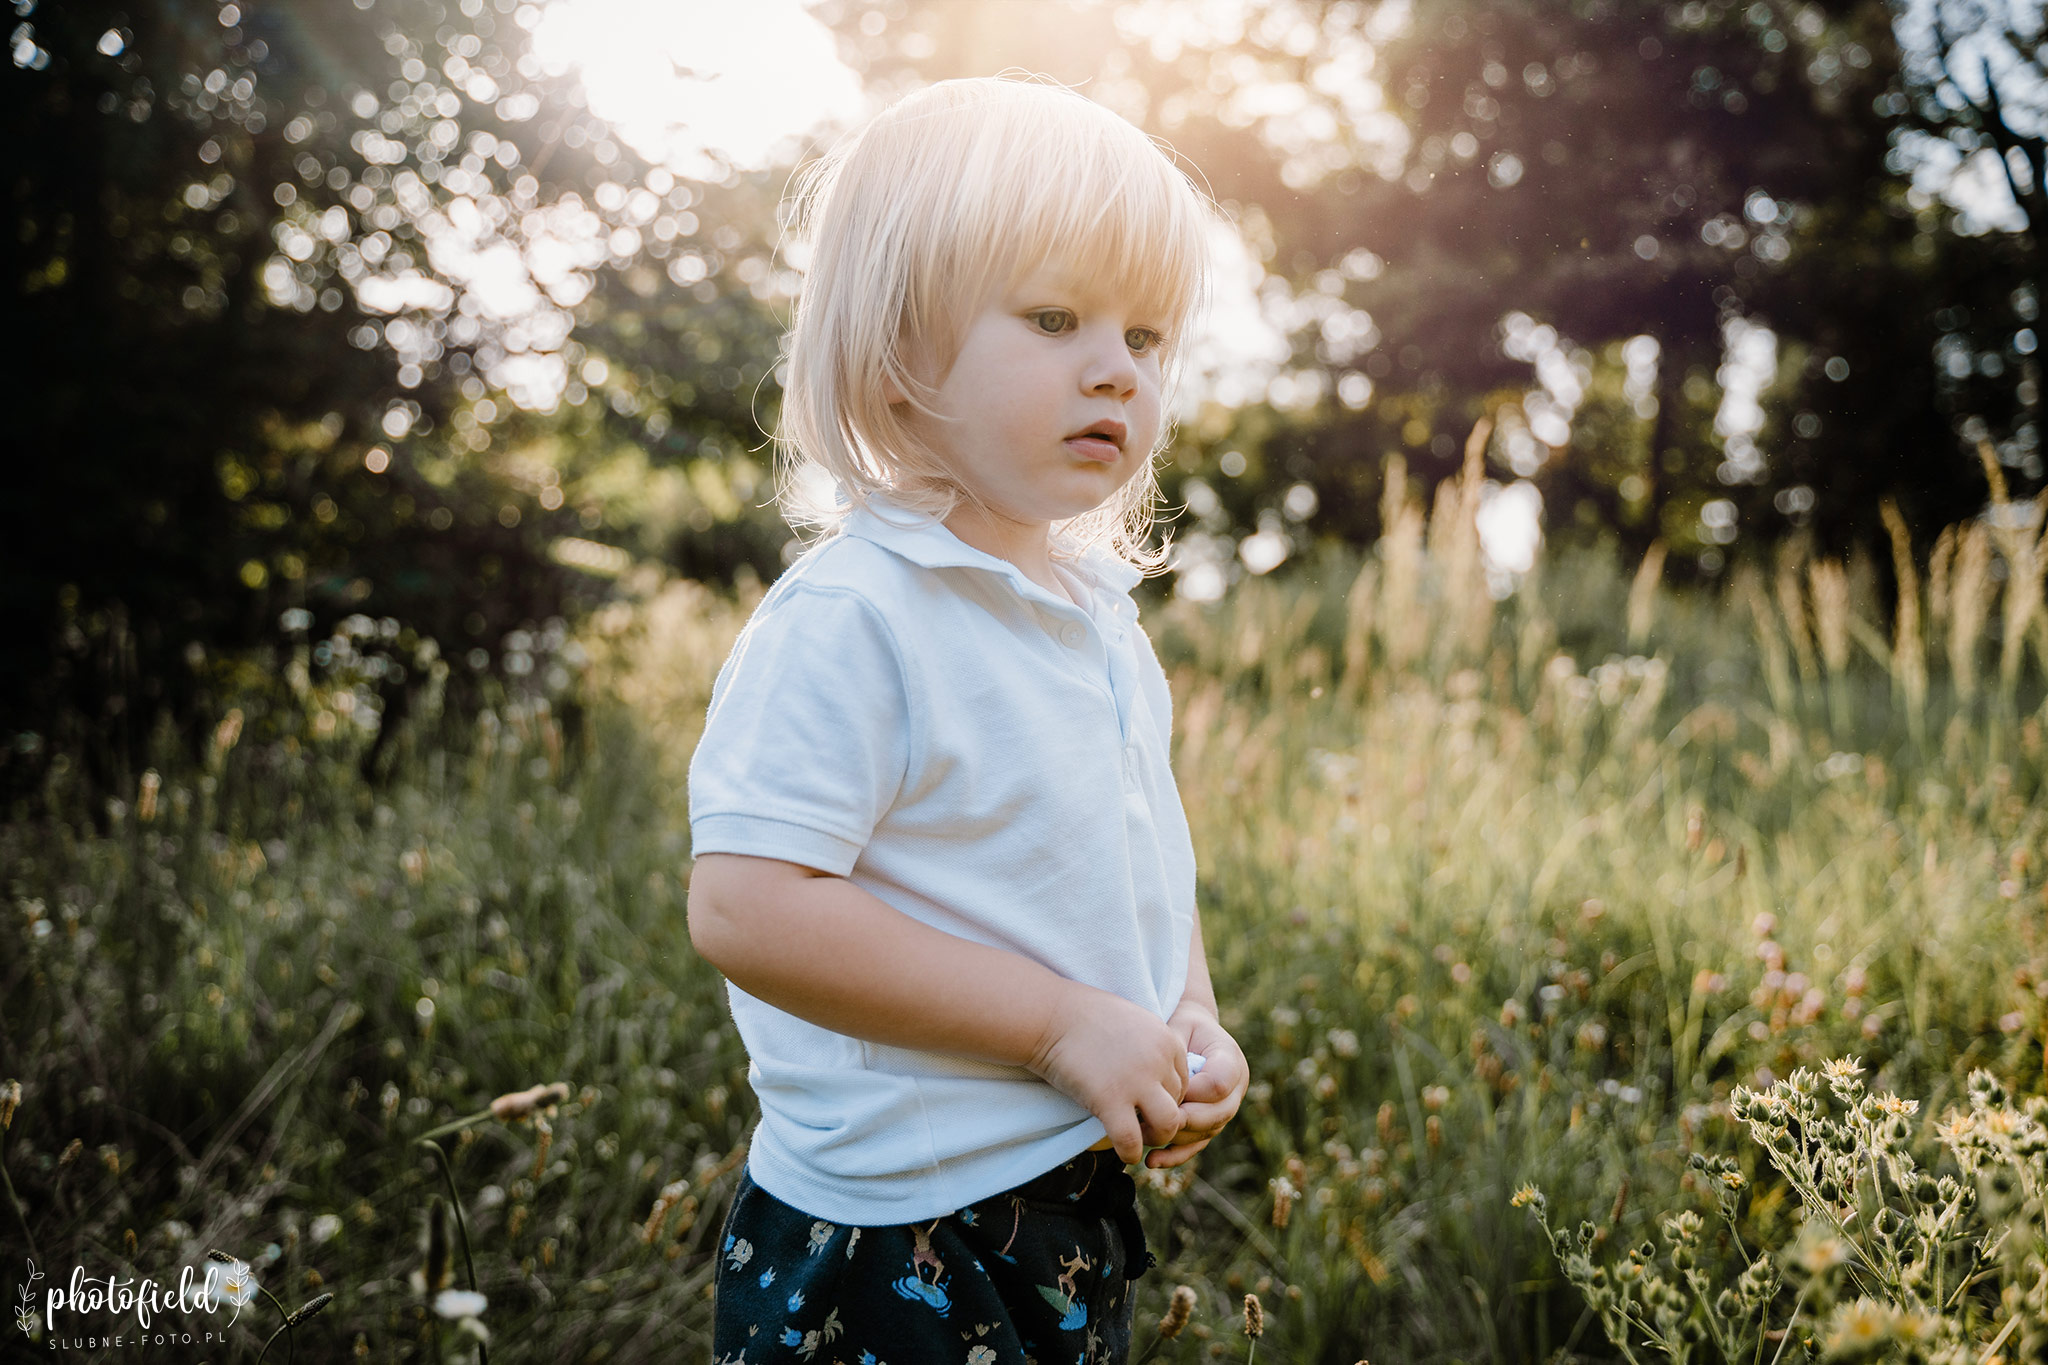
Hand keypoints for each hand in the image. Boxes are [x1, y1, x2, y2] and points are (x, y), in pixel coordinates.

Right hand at [1028, 981, 1188, 1163]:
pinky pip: (1132, 1140)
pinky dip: (1130, 1153)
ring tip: (1138, 1138)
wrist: (1051, 1015)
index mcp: (1166, 1040)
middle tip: (1141, 1124)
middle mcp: (1158, 1061)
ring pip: (1169, 1125)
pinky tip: (1123, 1153)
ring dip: (1156, 1137)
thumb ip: (1149, 1047)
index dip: (1167, 1096)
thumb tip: (1153, 1076)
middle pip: (1179, 1103)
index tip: (1147, 1102)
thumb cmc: (1083, 1017)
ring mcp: (1136, 1082)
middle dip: (1163, 1117)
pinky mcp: (1110, 1100)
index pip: (1185, 1082)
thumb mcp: (1131, 1022)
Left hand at [1145, 1000, 1247, 1169]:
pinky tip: (1151, 1161)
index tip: (1165, 1090)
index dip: (1193, 1091)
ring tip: (1144, 1136)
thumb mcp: (1177, 1028)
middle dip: (1185, 1119)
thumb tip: (1161, 1083)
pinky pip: (1196, 1146)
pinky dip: (1174, 1156)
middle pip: (1218, 1114)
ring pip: (1206, 1133)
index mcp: (1231, 1059)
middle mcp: (1235, 1088)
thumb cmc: (1179, 1027)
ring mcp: (1224, 1109)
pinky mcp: (1210, 1125)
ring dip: (1176, 1138)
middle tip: (1154, 1120)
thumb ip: (1174, 1052)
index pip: (1219, 1083)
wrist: (1187, 1033)